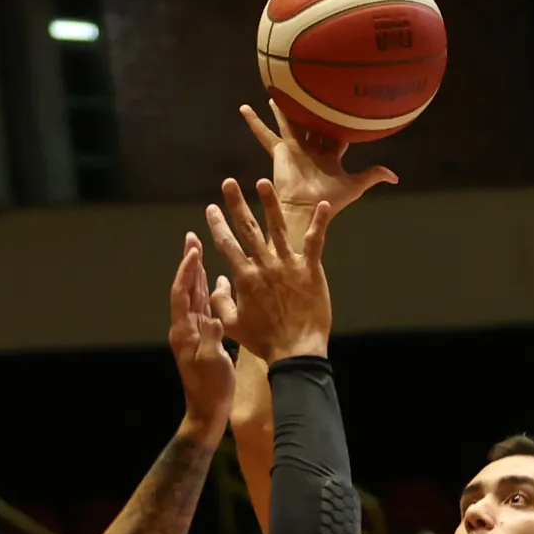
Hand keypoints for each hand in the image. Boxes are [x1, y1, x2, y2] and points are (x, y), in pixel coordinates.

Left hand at [164, 232, 234, 427]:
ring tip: (200, 250)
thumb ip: (213, 340)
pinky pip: (204, 307)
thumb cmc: (210, 390)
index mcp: (184, 332)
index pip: (182, 294)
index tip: (193, 250)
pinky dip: (209, 290)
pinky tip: (217, 280)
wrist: (207, 410)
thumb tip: (215, 319)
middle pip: (185, 288)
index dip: (187, 271)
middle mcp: (185, 328)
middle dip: (189, 263)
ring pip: (194, 295)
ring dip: (197, 273)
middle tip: (192, 238)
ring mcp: (193, 332)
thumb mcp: (213, 365)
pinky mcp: (203, 337)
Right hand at [203, 177, 331, 362]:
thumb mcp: (232, 324)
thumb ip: (221, 300)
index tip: (211, 208)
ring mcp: (288, 265)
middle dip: (236, 204)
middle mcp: (264, 265)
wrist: (295, 351)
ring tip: (263, 182)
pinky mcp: (310, 269)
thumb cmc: (264, 341)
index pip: (226, 244)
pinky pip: (314, 241)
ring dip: (269, 203)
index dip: (217, 224)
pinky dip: (319, 222)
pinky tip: (323, 204)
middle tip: (229, 183)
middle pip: (247, 228)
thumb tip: (217, 281)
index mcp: (244, 277)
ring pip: (276, 227)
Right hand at [241, 100, 397, 242]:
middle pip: (311, 124)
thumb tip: (395, 177)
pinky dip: (254, 122)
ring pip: (288, 123)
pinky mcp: (280, 151)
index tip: (345, 107)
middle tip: (308, 91)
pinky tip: (244, 109)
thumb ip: (373, 176)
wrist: (308, 207)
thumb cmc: (331, 200)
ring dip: (281, 109)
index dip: (342, 123)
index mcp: (329, 157)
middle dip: (310, 110)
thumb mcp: (356, 186)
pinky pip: (264, 134)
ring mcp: (295, 149)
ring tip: (274, 92)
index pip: (336, 135)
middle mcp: (311, 150)